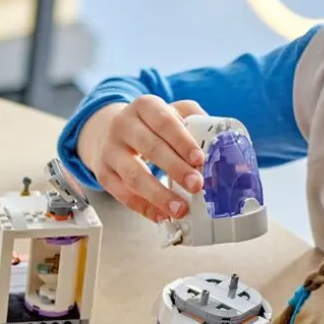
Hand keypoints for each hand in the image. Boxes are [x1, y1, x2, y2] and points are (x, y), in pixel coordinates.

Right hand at [76, 97, 207, 225]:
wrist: (108, 132)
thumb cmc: (149, 125)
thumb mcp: (170, 112)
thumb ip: (194, 120)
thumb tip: (220, 143)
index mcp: (144, 106)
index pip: (164, 122)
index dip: (182, 141)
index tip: (199, 159)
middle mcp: (123, 125)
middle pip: (150, 148)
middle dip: (175, 169)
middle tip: (196, 186)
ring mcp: (110, 150)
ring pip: (133, 175)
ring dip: (158, 195)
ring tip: (180, 209)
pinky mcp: (103, 173)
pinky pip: (122, 194)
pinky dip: (143, 208)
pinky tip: (161, 216)